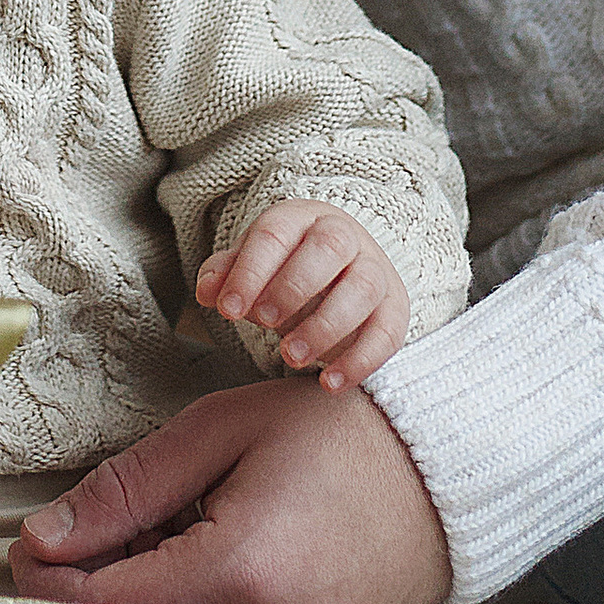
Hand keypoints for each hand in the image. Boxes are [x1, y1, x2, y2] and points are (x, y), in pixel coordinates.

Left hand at [9, 376, 451, 603]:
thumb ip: (126, 488)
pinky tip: (198, 558)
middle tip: (86, 529)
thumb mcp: (220, 433)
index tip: (32, 540)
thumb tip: (46, 537)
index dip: (45, 577)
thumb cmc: (336, 435)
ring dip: (136, 599)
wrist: (444, 472)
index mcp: (238, 570)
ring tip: (161, 531)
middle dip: (86, 586)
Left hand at [196, 200, 408, 389]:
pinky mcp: (395, 307)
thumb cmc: (284, 269)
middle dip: (293, 287)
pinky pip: (388, 331)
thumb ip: (226, 275)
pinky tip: (329, 383)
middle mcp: (344, 236)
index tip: (228, 310)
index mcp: (300, 219)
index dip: (250, 272)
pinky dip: (361, 360)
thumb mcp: (252, 266)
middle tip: (266, 324)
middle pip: (329, 247)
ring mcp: (375, 269)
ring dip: (326, 326)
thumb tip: (207, 292)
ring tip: (291, 358)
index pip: (275, 234)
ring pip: (363, 287)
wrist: (339, 273)